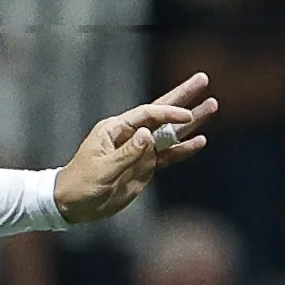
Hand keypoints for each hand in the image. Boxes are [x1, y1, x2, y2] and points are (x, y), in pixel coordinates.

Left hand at [55, 75, 216, 224]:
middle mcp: (130, 135)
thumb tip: (148, 134)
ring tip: (212, 106)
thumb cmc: (80, 183)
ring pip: (170, 133)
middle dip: (183, 97)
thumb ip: (127, 153)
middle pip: (161, 113)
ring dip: (191, 122)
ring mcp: (140, 151)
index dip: (168, 113)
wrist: (72, 205)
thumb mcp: (102, 169)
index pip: (147, 114)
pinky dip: (184, 149)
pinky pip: (168, 156)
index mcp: (115, 129)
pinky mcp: (145, 167)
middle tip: (203, 79)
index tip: (186, 116)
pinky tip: (201, 140)